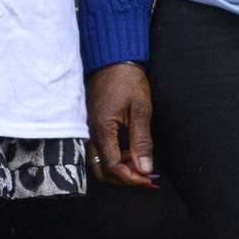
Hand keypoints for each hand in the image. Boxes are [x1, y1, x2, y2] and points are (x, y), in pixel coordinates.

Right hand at [85, 62, 155, 188]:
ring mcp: (89, 128)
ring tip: (140, 163)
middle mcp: (91, 132)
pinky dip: (114, 157)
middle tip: (144, 177)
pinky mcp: (92, 124)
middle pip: (101, 170)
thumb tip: (145, 169)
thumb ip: (142, 141)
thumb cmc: (127, 79)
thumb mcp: (140, 109)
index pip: (113, 166)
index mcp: (102, 129)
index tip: (148, 179)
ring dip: (119, 169)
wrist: (113, 58)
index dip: (131, 178)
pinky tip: (130, 151)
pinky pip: (98, 150)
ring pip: (99, 161)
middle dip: (123, 178)